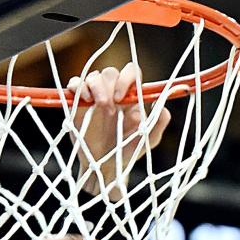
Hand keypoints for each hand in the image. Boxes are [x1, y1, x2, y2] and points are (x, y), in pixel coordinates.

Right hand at [67, 62, 170, 190]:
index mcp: (131, 95)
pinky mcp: (78, 103)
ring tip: (95, 105)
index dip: (126, 78)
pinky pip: (75, 84)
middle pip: (110, 72)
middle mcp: (113, 91)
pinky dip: (77, 87)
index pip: (131, 72)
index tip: (121, 98)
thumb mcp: (147, 141)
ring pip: (93, 76)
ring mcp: (95, 96)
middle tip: (107, 108)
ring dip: (94, 87)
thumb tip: (164, 107)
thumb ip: (158, 123)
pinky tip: (83, 100)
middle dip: (108, 86)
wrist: (104, 167)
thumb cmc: (126, 151)